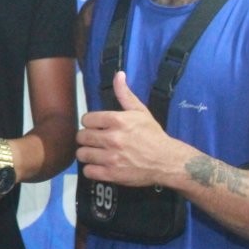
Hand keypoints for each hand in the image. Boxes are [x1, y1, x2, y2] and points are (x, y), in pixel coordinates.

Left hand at [76, 71, 182, 187]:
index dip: (90, 123)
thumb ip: (125, 94)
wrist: (167, 161)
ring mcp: (111, 157)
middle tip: (94, 141)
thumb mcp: (141, 111)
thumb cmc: (153, 135)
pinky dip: (91, 169)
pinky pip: (88, 171)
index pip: (86, 119)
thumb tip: (118, 74)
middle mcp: (112, 138)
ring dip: (86, 154)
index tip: (96, 127)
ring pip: (82, 154)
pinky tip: (99, 166)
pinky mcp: (112, 174)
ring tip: (95, 153)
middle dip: (86, 138)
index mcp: (117, 120)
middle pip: (81, 137)